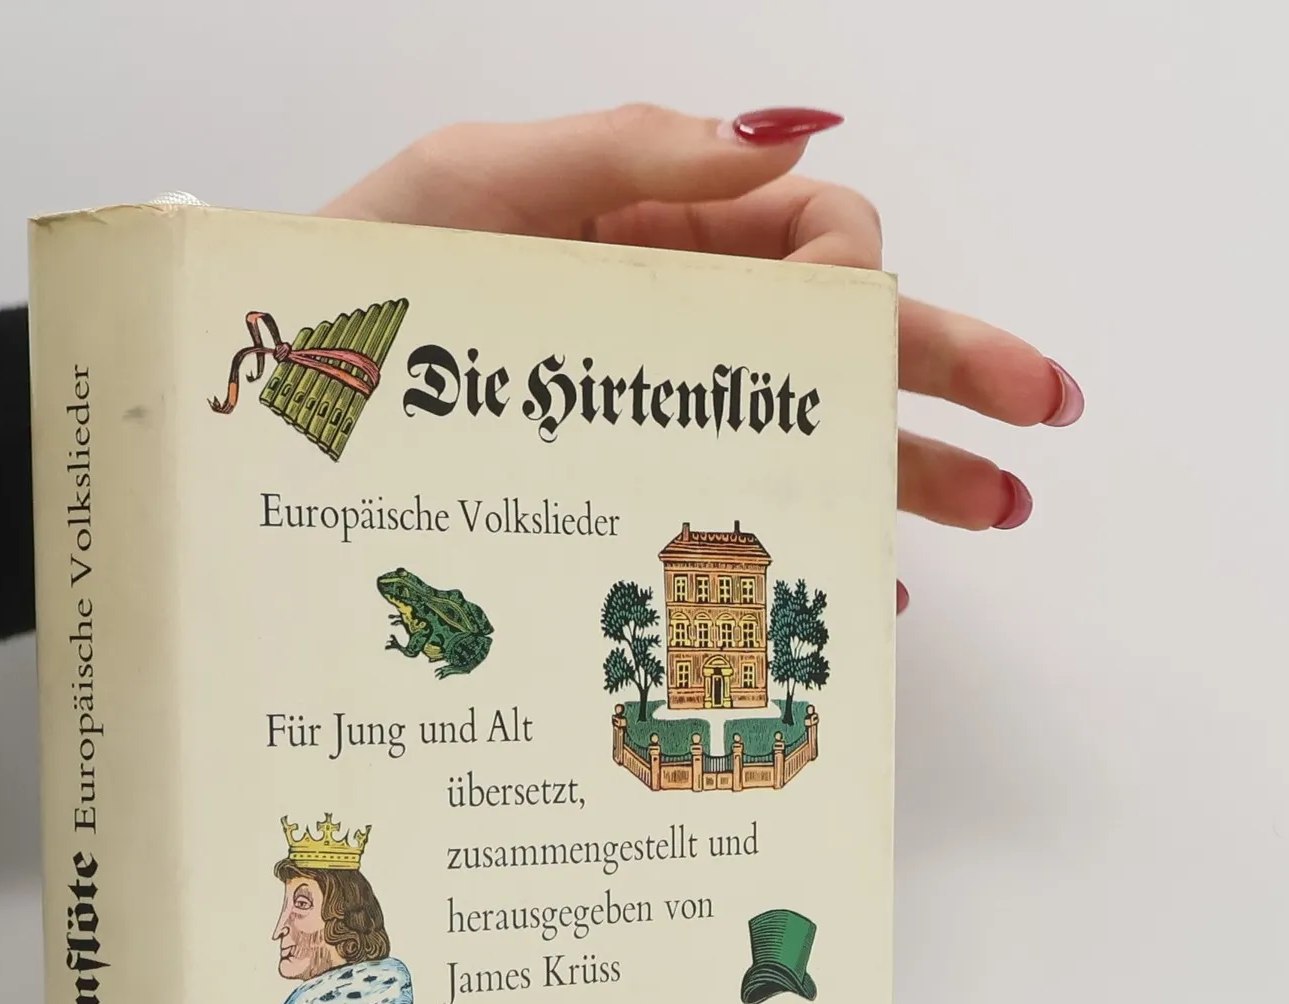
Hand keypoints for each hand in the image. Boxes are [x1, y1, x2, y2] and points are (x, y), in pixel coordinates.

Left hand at [321, 104, 1081, 590]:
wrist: (246, 416)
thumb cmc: (337, 291)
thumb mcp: (469, 189)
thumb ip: (626, 155)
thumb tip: (785, 140)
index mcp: (645, 234)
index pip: (804, 238)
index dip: (855, 271)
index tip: (855, 313)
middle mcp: (661, 326)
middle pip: (837, 342)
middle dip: (949, 368)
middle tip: (1042, 416)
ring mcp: (641, 418)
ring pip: (802, 435)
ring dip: (907, 469)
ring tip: (994, 512)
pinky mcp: (609, 500)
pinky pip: (729, 515)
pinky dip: (802, 540)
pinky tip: (861, 578)